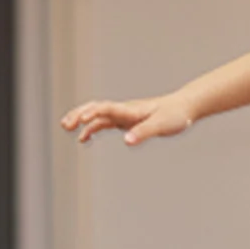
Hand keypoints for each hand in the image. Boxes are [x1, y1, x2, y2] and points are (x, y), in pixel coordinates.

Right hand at [61, 93, 193, 145]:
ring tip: (66, 127)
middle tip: (65, 124)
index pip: (107, 108)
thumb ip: (143, 132)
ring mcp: (124, 114)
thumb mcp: (161, 125)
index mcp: (131, 110)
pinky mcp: (126, 120)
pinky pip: (105, 123)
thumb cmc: (175, 115)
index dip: (93, 113)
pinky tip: (85, 138)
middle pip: (96, 108)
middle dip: (79, 114)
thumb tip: (126, 141)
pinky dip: (93, 128)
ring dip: (81, 120)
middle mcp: (124, 110)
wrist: (184, 107)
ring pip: (97, 114)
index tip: (81, 120)